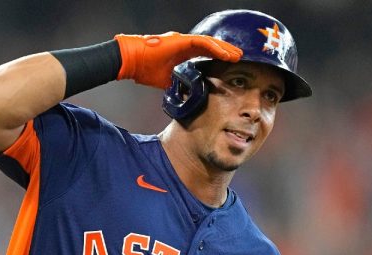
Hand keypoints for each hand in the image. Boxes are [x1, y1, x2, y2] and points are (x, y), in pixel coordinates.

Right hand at [114, 32, 241, 88]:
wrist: (132, 62)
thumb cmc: (144, 70)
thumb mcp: (166, 81)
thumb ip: (177, 84)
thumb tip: (186, 96)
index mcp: (182, 54)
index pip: (205, 54)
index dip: (218, 58)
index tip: (230, 64)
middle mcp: (185, 45)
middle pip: (211, 47)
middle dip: (225, 52)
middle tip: (239, 58)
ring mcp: (183, 41)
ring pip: (210, 43)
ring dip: (224, 49)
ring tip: (237, 55)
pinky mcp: (181, 40)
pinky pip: (203, 43)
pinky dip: (215, 48)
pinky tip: (225, 54)